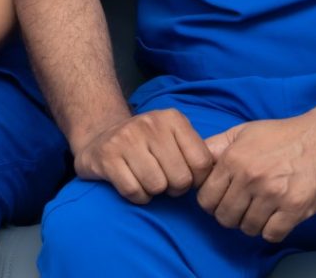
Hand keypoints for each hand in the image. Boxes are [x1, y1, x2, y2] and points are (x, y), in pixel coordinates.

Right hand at [72, 108, 213, 203]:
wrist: (99, 136)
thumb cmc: (146, 143)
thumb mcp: (172, 136)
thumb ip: (194, 150)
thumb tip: (216, 174)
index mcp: (171, 119)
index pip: (202, 162)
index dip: (196, 179)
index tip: (184, 175)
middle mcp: (149, 124)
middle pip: (181, 179)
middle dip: (174, 188)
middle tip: (163, 179)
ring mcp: (125, 139)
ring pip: (157, 186)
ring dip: (154, 191)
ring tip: (146, 179)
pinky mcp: (107, 157)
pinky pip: (135, 192)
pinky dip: (137, 196)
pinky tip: (132, 183)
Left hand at [196, 114, 315, 242]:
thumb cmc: (284, 134)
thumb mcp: (243, 131)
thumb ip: (216, 146)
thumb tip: (194, 161)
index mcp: (234, 158)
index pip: (206, 198)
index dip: (212, 203)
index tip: (223, 201)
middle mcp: (250, 177)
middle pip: (225, 216)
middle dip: (231, 216)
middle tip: (242, 209)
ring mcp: (273, 193)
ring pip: (248, 228)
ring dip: (252, 224)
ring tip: (261, 211)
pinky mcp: (295, 207)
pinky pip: (272, 234)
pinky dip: (272, 231)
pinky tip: (277, 218)